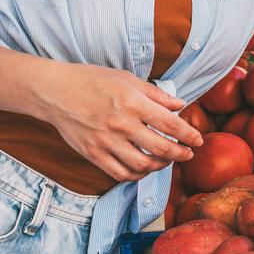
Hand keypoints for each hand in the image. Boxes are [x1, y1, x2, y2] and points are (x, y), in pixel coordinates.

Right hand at [37, 63, 203, 182]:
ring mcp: (106, 141)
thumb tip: (180, 106)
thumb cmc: (92, 80)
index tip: (198, 140)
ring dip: (160, 166)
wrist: (55, 92)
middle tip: (188, 154)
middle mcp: (121, 123)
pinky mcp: (93, 154)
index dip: (189, 135)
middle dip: (180, 154)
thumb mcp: (127, 78)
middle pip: (160, 148)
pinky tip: (144, 168)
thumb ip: (156, 94)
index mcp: (132, 102)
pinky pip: (121, 173)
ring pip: (142, 165)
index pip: (170, 124)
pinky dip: (137, 175)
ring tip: (166, 161)